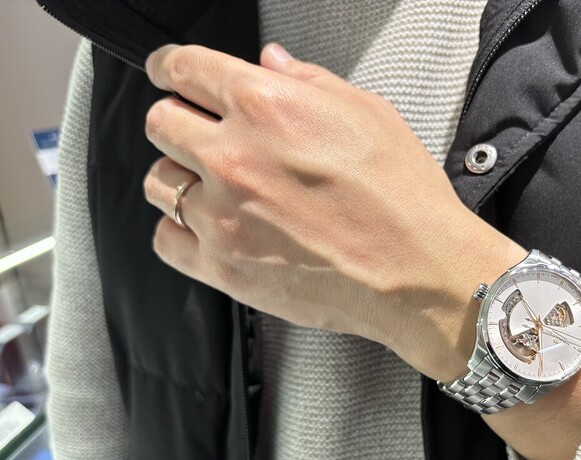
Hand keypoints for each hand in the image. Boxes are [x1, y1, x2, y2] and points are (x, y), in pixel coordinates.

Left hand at [141, 43, 525, 379]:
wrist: (416, 270)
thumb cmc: (403, 196)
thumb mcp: (368, 114)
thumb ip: (309, 81)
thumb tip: (272, 61)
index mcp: (266, 106)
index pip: (185, 69)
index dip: (170, 66)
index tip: (168, 73)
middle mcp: (232, 157)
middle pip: (161, 122)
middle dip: (178, 120)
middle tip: (199, 133)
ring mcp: (222, 216)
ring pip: (158, 182)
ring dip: (179, 177)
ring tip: (213, 188)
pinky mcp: (223, 267)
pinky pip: (166, 240)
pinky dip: (180, 231)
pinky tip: (208, 229)